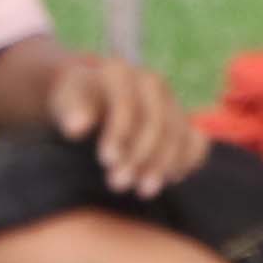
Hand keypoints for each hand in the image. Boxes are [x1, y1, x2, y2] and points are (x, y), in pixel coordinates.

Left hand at [46, 50, 202, 198]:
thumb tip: (75, 128)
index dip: (119, 134)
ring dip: (163, 166)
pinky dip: (187, 162)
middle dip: (140, 156)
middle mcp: (151, 83)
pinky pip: (197, 144)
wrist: (93, 100)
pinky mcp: (185, 123)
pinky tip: (169, 179)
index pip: (127, 105)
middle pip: (157, 123)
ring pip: (178, 137)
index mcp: (120, 72)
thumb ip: (70, 112)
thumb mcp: (65, 102)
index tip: (106, 161)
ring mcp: (172, 103)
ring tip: (143, 190)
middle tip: (119, 183)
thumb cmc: (76, 102)